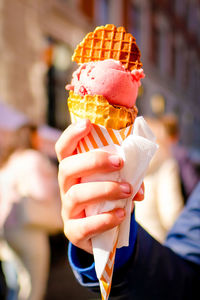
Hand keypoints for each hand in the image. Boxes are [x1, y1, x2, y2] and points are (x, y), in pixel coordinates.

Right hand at [55, 119, 143, 253]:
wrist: (102, 228)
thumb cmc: (108, 197)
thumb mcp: (116, 181)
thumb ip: (128, 177)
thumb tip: (139, 187)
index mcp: (74, 170)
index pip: (64, 149)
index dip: (71, 135)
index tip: (87, 123)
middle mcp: (66, 187)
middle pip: (67, 168)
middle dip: (94, 162)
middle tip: (119, 162)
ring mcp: (67, 209)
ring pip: (77, 195)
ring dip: (105, 189)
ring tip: (128, 190)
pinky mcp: (74, 231)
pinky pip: (83, 226)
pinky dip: (105, 219)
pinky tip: (122, 213)